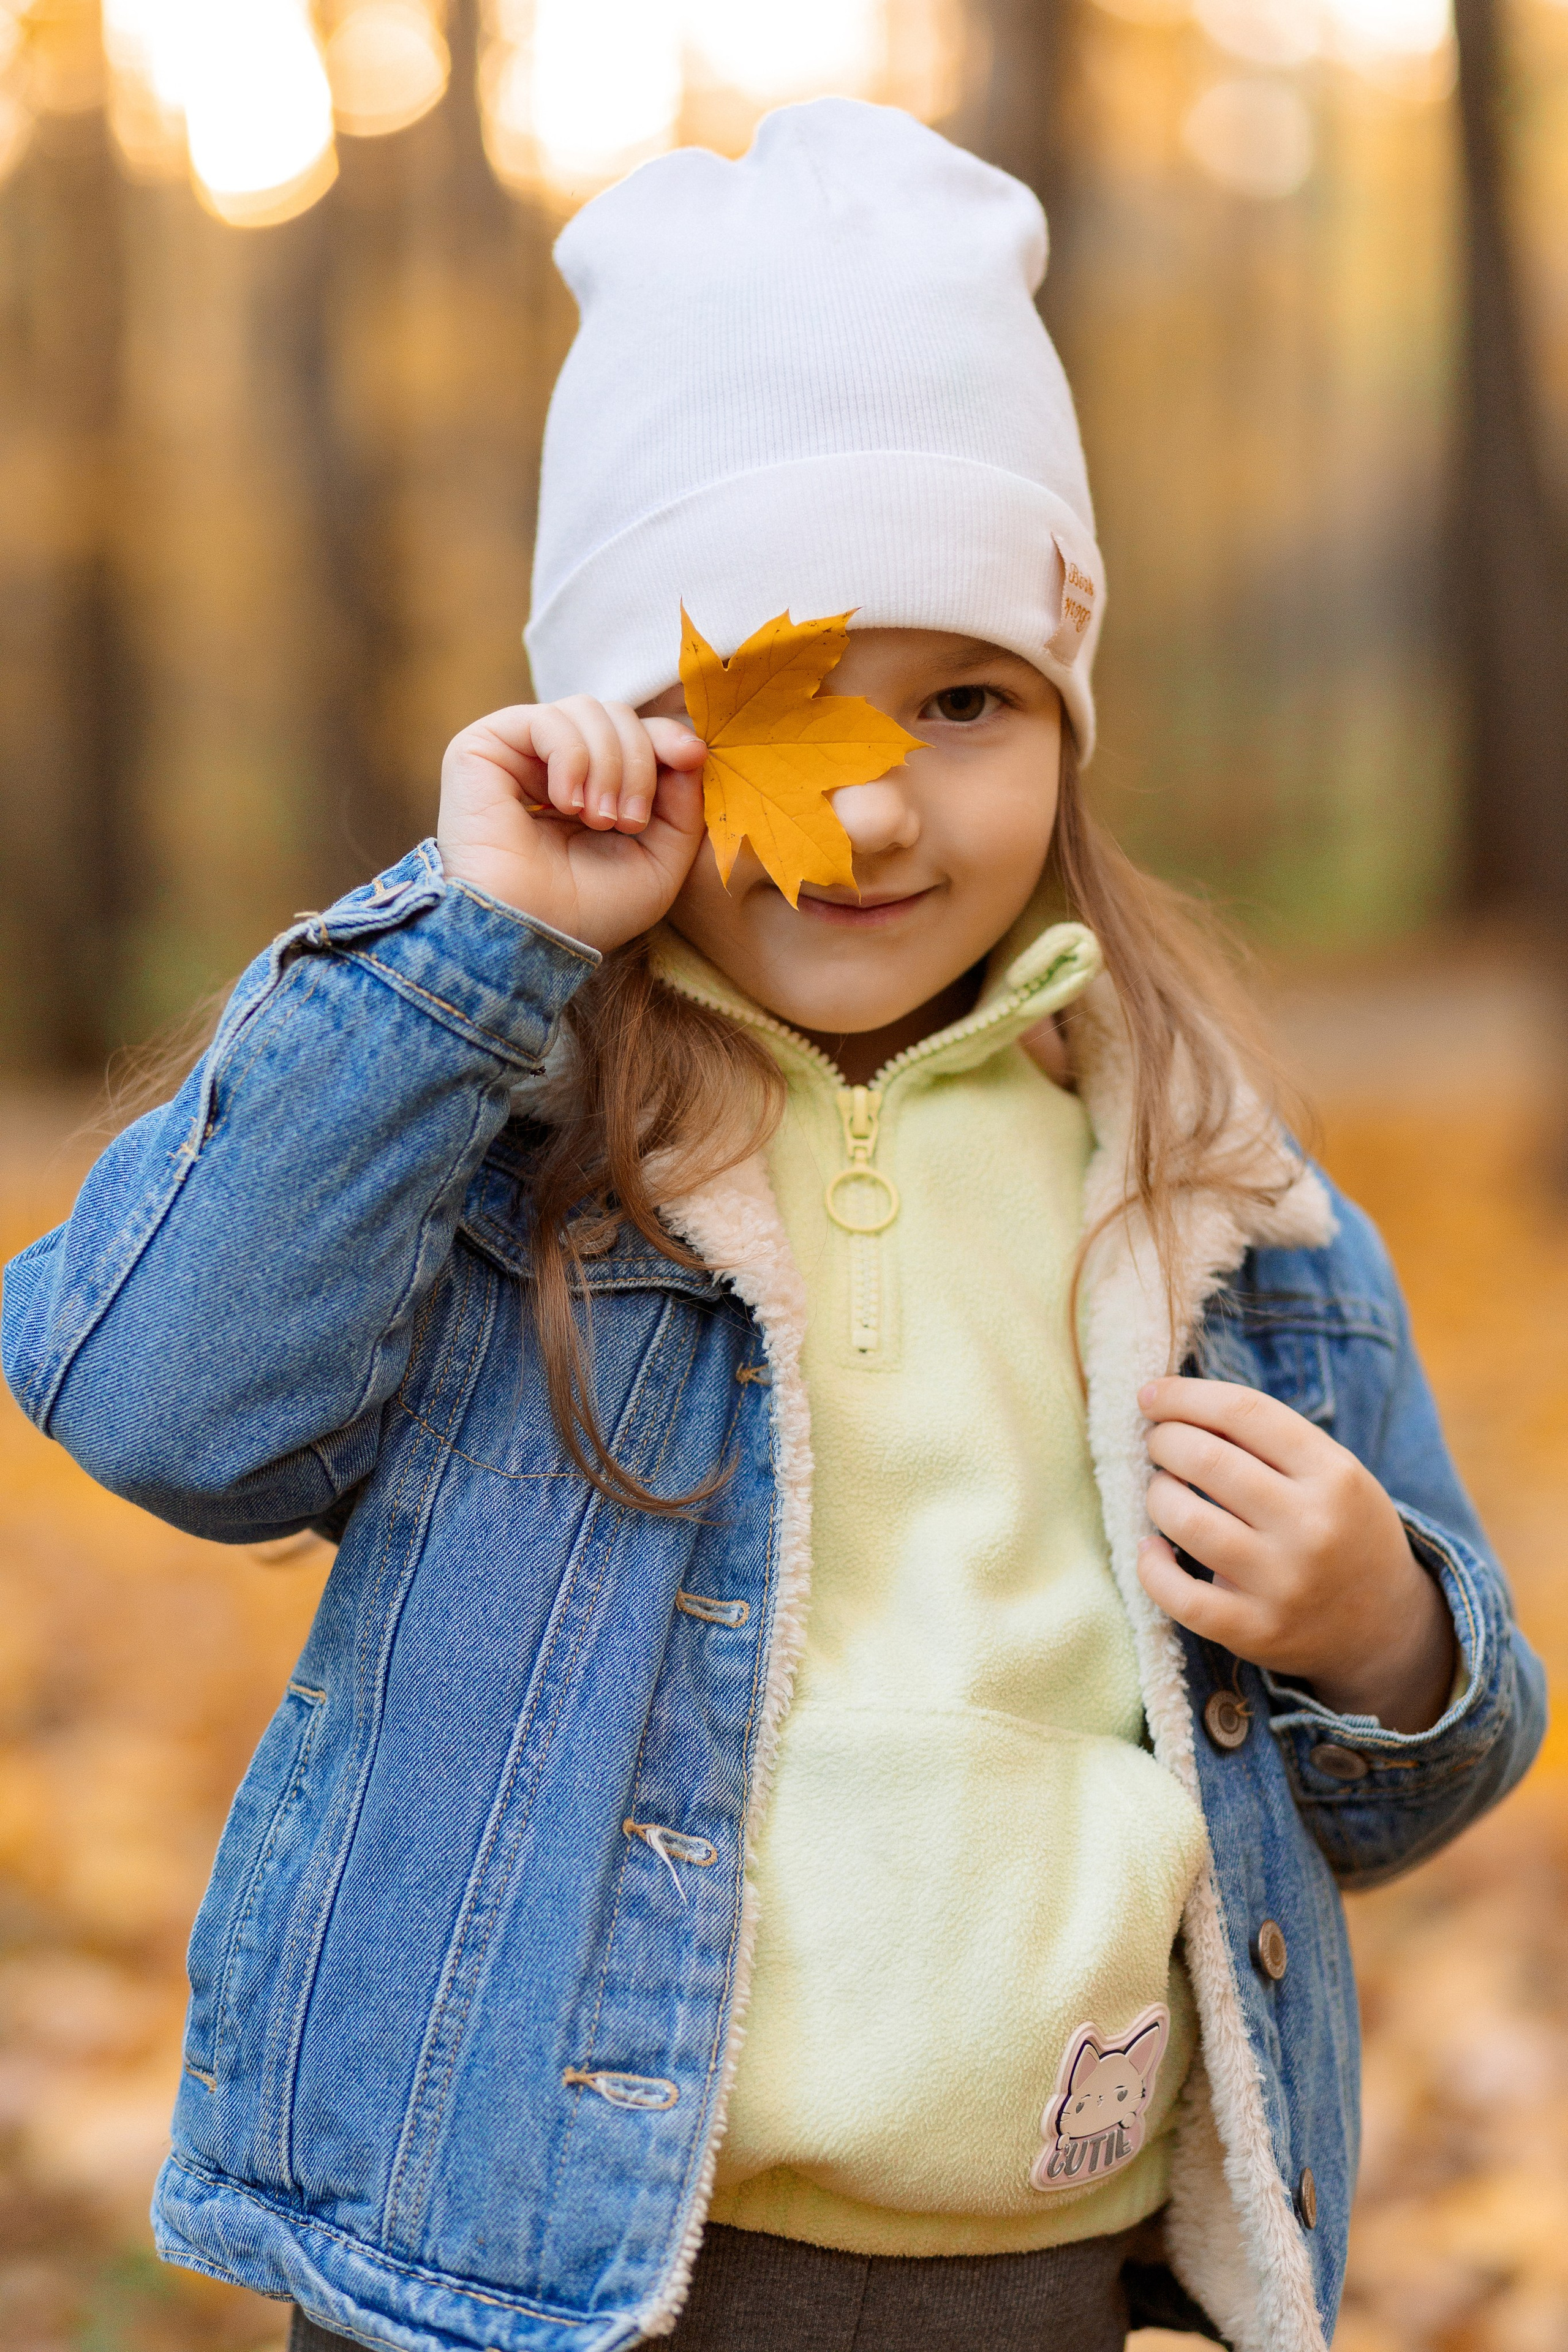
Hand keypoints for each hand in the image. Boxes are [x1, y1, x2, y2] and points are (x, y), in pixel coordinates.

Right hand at [437, 699, 708, 952]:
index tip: (691, 757)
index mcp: (593, 784)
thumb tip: (691, 747)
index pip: (637, 732)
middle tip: (626, 820)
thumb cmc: (590, 909)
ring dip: (607, 764)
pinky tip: (565, 804)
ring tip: (596, 819)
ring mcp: (518, 751)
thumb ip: (684, 803)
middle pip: (617, 714)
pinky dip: (572, 759)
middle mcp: (554, 762)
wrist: (529, 935)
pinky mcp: (484, 746)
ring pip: (587, 710)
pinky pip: (548, 719)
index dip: (666, 738)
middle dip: (638, 762)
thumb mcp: (661, 859)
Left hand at [1136, 1378, 1456, 1734]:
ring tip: (1162, 1491)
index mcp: (1335, 1473)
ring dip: (1157, 1495)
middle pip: (1206, 1459)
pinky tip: (1152, 1548)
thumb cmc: (1342, 1529)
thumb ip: (1270, 1438)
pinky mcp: (1257, 1631)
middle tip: (1159, 1444)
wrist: (1388, 1626)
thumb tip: (1178, 1400)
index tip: (1151, 1395)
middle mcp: (1312, 1526)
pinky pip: (1180, 1596)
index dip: (1185, 1396)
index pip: (1243, 1411)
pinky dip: (1151, 1566)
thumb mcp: (1333, 1473)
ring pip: (1185, 1519)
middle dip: (1164, 1441)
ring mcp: (1284, 1583)